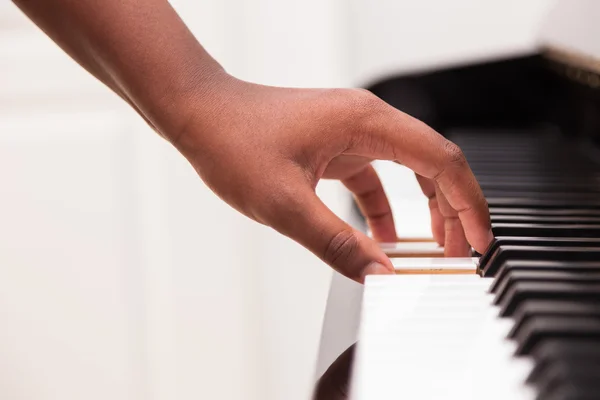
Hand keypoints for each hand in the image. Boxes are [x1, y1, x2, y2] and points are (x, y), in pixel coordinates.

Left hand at [171, 73, 492, 282]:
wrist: (198, 112)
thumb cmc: (232, 141)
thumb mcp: (284, 203)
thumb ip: (336, 242)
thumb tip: (380, 275)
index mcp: (366, 123)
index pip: (442, 161)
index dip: (469, 203)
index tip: (479, 242)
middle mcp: (366, 121)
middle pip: (433, 164)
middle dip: (453, 210)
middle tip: (459, 254)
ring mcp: (351, 131)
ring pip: (408, 170)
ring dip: (425, 208)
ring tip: (432, 248)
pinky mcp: (334, 144)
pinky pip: (375, 176)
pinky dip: (385, 208)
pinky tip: (382, 237)